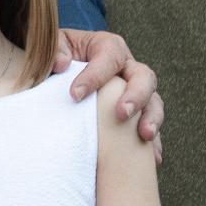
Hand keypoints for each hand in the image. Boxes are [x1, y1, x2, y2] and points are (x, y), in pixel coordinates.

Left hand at [55, 28, 163, 161]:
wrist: (57, 74)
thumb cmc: (55, 58)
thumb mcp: (52, 47)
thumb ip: (55, 50)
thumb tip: (61, 64)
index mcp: (107, 48)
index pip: (109, 56)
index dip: (95, 75)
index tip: (75, 95)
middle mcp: (127, 69)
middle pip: (143, 77)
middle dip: (136, 96)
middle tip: (121, 114)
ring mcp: (134, 93)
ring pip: (153, 102)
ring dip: (152, 119)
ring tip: (144, 136)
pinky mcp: (135, 116)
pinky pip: (149, 128)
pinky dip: (152, 143)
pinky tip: (152, 158)